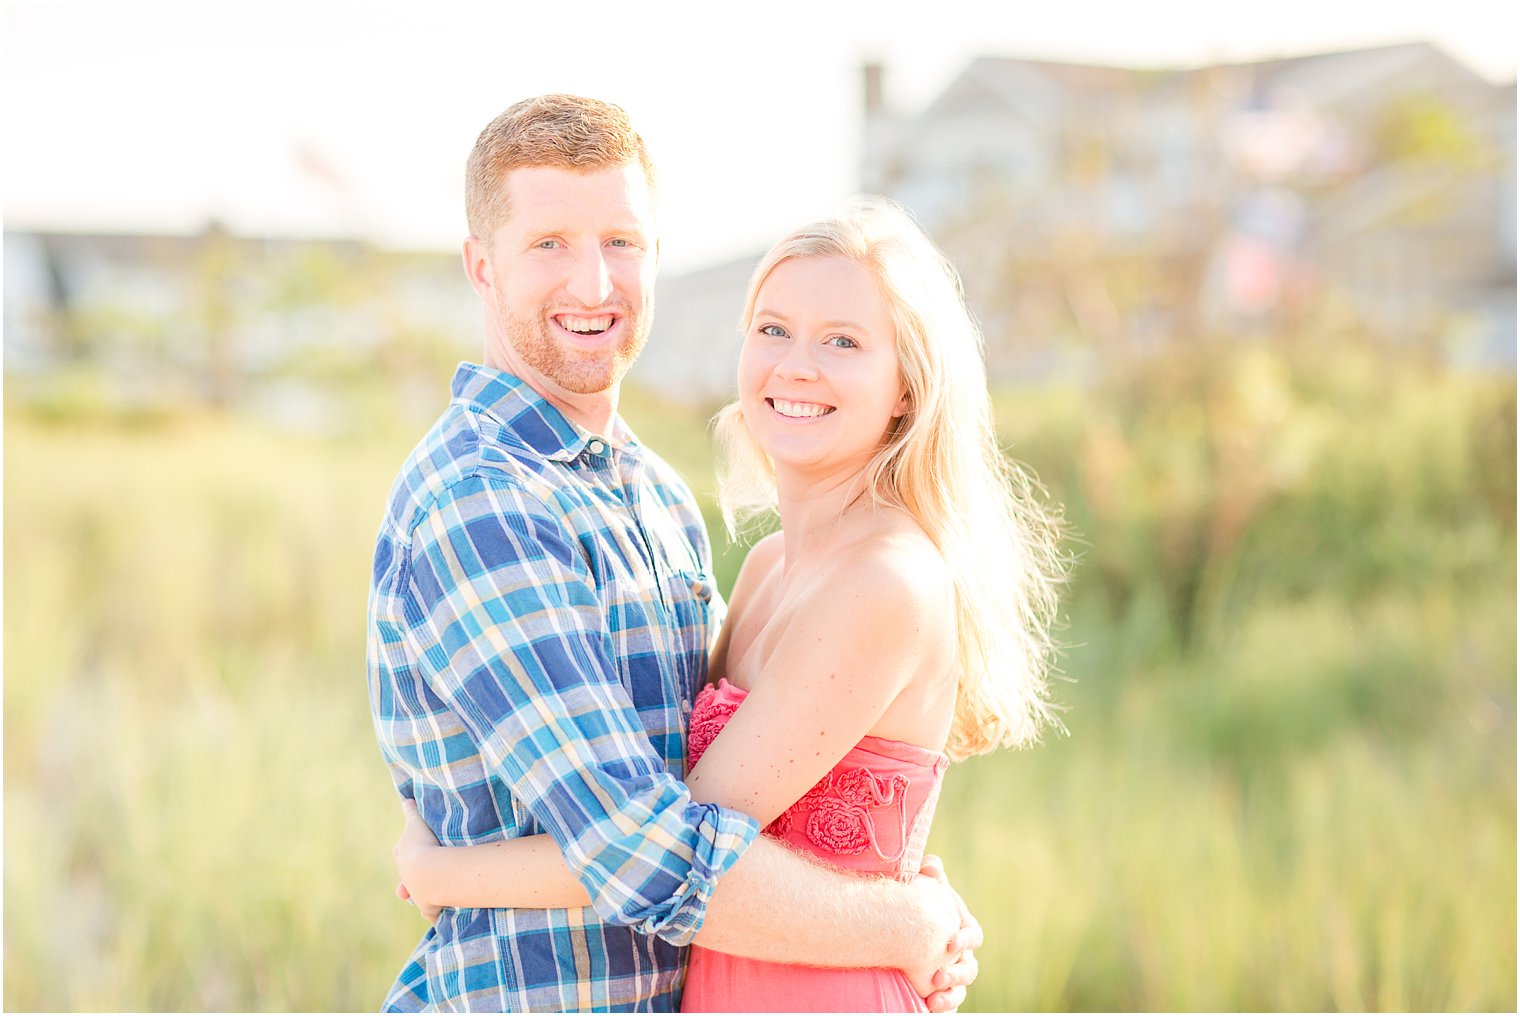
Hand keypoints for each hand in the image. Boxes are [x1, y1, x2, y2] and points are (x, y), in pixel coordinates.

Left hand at [393, 798, 443, 922]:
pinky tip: (442, 917)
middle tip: (416, 874)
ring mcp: (417, 894)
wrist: (428, 871)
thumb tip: (406, 799)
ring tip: (433, 895)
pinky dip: (437, 915)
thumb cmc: (423, 844)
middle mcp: (406, 876)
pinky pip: (433, 914)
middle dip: (410, 875)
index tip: (405, 851)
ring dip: (422, 896)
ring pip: (416, 896)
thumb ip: (411, 811)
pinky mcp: (429, 908)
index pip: (400, 852)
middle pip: (406, 876)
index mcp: (403, 855)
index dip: (405, 850)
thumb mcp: (417, 823)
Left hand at [912, 854, 981, 1012]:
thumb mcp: (921, 890)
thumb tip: (931, 864)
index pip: (973, 935)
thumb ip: (928, 877)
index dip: (966, 940)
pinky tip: (929, 1004)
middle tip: (939, 976)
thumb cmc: (912, 905)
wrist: (893, 926)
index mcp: (960, 928)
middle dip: (957, 972)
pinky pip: (949, 1001)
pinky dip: (943, 1004)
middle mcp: (960, 953)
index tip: (951, 943)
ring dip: (950, 993)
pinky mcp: (940, 988)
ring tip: (934, 996)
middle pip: (970, 966)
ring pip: (961, 987)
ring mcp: (951, 971)